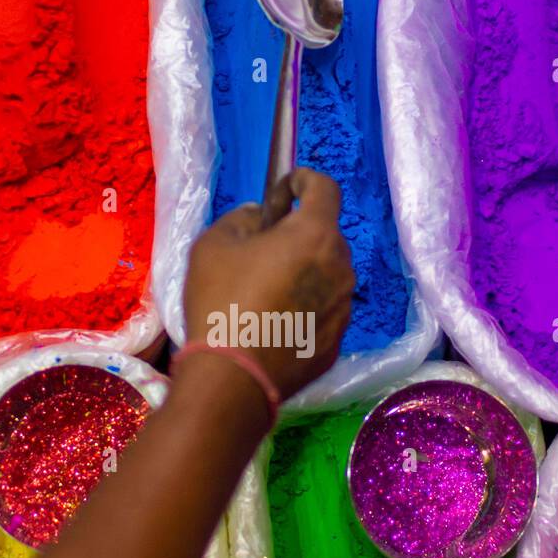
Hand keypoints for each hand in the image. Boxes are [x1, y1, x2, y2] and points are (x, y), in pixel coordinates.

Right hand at [184, 168, 354, 399]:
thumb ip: (242, 218)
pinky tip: (275, 323)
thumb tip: (260, 217)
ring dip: (305, 272)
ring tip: (268, 291)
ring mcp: (343, 308)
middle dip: (300, 233)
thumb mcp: (214, 244)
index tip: (286, 187)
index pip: (325, 188)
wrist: (231, 377)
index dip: (304, 180)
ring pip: (328, 275)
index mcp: (315, 235)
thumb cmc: (220, 302)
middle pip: (326, 235)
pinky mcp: (336, 342)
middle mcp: (340, 268)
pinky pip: (324, 311)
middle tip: (264, 248)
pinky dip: (306, 307)